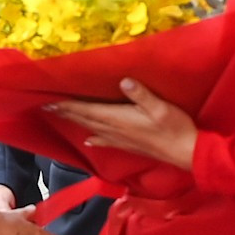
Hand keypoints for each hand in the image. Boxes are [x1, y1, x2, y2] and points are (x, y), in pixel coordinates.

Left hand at [50, 79, 197, 169]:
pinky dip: (94, 138)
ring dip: (76, 122)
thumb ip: (141, 94)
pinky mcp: (129, 146)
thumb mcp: (161, 107)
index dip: (68, 105)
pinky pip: (105, 141)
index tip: (50, 101)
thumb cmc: (175, 128)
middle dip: (66, 112)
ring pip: (92, 129)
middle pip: (85, 120)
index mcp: (120, 119)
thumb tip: (123, 81)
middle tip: (47, 106)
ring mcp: (121, 140)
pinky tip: (89, 139)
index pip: (87, 110)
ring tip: (63, 116)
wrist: (186, 153)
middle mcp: (116, 130)